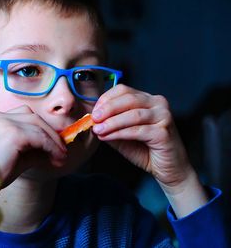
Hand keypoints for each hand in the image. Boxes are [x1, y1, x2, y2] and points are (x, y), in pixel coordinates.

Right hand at [0, 105, 66, 187]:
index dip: (43, 128)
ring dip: (54, 142)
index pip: (26, 116)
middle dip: (51, 134)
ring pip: (39, 127)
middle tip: (62, 151)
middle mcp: (0, 117)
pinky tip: (57, 159)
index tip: (55, 143)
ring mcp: (6, 123)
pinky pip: (40, 137)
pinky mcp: (13, 133)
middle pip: (34, 118)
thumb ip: (34, 150)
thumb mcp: (18, 157)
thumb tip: (55, 150)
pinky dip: (52, 147)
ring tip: (61, 158)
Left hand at [91, 85, 207, 216]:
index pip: (124, 90)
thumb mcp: (122, 135)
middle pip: (128, 99)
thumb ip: (109, 125)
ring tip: (98, 130)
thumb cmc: (145, 150)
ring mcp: (163, 116)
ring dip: (112, 122)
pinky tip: (108, 137)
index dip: (106, 99)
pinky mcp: (164, 132)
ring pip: (133, 114)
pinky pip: (138, 130)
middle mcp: (158, 103)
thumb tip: (91, 120)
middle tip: (93, 119)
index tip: (93, 112)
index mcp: (147, 99)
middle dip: (107, 109)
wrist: (168, 169)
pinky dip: (120, 133)